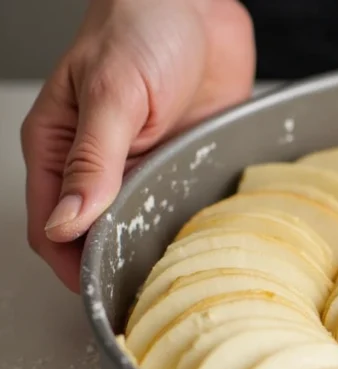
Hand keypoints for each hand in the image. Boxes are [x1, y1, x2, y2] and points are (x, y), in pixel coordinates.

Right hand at [21, 0, 254, 292]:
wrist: (199, 1)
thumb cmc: (142, 27)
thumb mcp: (113, 95)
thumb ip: (92, 162)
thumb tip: (65, 224)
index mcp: (60, 146)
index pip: (53, 227)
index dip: (73, 265)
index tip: (100, 293)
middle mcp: (100, 161)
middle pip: (99, 233)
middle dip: (118, 264)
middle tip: (148, 292)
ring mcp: (145, 161)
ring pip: (143, 223)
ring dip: (158, 246)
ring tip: (181, 274)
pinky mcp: (184, 156)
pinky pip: (184, 201)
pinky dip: (192, 221)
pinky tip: (207, 238)